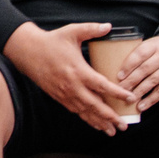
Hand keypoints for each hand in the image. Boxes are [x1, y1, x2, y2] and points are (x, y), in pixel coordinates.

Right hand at [4, 21, 136, 135]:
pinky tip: (95, 124)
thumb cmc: (51, 41)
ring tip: (112, 131)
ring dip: (99, 123)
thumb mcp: (72, 32)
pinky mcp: (59, 97)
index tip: (130, 98)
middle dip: (110, 117)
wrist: (28, 52)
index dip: (117, 93)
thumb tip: (108, 26)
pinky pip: (75, 111)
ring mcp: (65, 94)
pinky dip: (87, 119)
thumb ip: (91, 29)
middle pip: (95, 106)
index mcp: (78, 70)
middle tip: (124, 125)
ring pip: (85, 112)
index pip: (102, 85)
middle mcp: (72, 86)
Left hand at [113, 35, 158, 114]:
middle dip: (131, 81)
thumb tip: (114, 67)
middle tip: (120, 90)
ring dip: (139, 92)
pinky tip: (141, 106)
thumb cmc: (158, 49)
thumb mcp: (149, 44)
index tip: (119, 76)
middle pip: (145, 69)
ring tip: (129, 99)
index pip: (140, 55)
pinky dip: (151, 100)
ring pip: (152, 81)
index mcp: (153, 46)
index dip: (129, 66)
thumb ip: (136, 54)